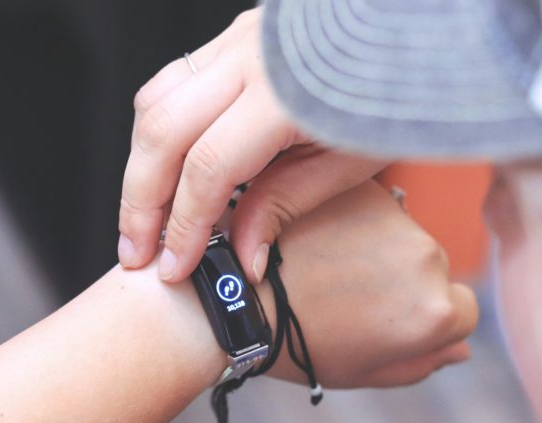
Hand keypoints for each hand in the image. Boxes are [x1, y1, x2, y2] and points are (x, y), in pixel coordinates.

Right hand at [118, 7, 386, 284]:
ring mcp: (234, 42)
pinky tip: (164, 170)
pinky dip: (159, 132)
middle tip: (135, 252)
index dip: (185, 225)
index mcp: (284, 95)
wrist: (405, 37)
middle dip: (140, 201)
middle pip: (162, 133)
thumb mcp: (350, 164)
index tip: (174, 267)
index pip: (209, 168)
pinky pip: (172, 84)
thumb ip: (286, 204)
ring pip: (154, 103)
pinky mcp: (230, 40)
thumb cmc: (392, 98)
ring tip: (143, 218)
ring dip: (141, 165)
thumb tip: (240, 255)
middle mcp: (248, 59)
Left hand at [261, 180, 479, 387]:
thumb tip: (460, 350)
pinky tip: (319, 238)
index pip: (463, 310)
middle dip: (404, 278)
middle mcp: (428, 257)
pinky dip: (355, 218)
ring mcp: (396, 217)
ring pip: (404, 232)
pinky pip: (376, 205)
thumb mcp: (366, 372)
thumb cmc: (297, 345)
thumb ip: (422, 362)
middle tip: (350, 291)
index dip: (429, 318)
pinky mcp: (365, 189)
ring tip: (327, 264)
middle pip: (434, 267)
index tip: (391, 317)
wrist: (236, 298)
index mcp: (435, 312)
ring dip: (380, 244)